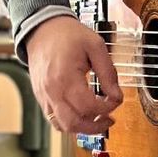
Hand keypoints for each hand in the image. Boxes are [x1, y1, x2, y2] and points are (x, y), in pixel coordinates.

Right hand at [26, 15, 123, 135]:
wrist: (42, 29)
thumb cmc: (67, 35)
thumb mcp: (95, 46)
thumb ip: (108, 72)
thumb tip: (116, 94)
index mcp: (66, 77)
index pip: (89, 106)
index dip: (107, 108)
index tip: (116, 100)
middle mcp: (52, 91)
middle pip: (74, 123)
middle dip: (95, 126)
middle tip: (108, 121)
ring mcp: (44, 96)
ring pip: (62, 126)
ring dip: (82, 128)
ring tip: (97, 121)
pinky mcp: (41, 97)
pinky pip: (54, 119)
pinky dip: (69, 123)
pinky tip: (82, 115)